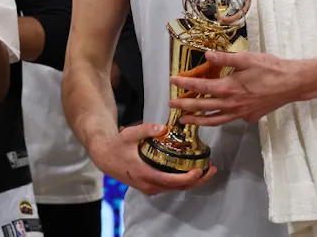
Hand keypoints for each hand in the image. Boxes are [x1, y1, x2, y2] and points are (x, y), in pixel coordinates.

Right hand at [88, 123, 216, 195]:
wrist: (105, 158)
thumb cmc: (117, 146)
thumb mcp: (129, 134)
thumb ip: (146, 130)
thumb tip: (163, 128)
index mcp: (145, 173)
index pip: (170, 181)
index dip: (187, 178)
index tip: (199, 170)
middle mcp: (149, 185)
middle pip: (178, 187)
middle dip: (197, 180)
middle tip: (212, 169)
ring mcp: (150, 187)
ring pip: (175, 188)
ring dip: (192, 181)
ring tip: (207, 170)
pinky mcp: (151, 186)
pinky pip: (170, 186)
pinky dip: (183, 181)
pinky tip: (192, 171)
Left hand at [168, 51, 303, 125]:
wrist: (292, 83)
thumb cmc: (270, 68)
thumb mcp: (246, 58)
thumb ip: (224, 58)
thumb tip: (206, 56)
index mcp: (228, 88)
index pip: (200, 87)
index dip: (185, 84)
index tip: (173, 81)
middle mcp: (232, 104)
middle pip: (203, 107)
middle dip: (185, 106)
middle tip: (171, 105)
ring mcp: (241, 113)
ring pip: (215, 120)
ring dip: (198, 120)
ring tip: (186, 120)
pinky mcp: (250, 117)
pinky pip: (230, 120)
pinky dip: (219, 119)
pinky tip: (217, 115)